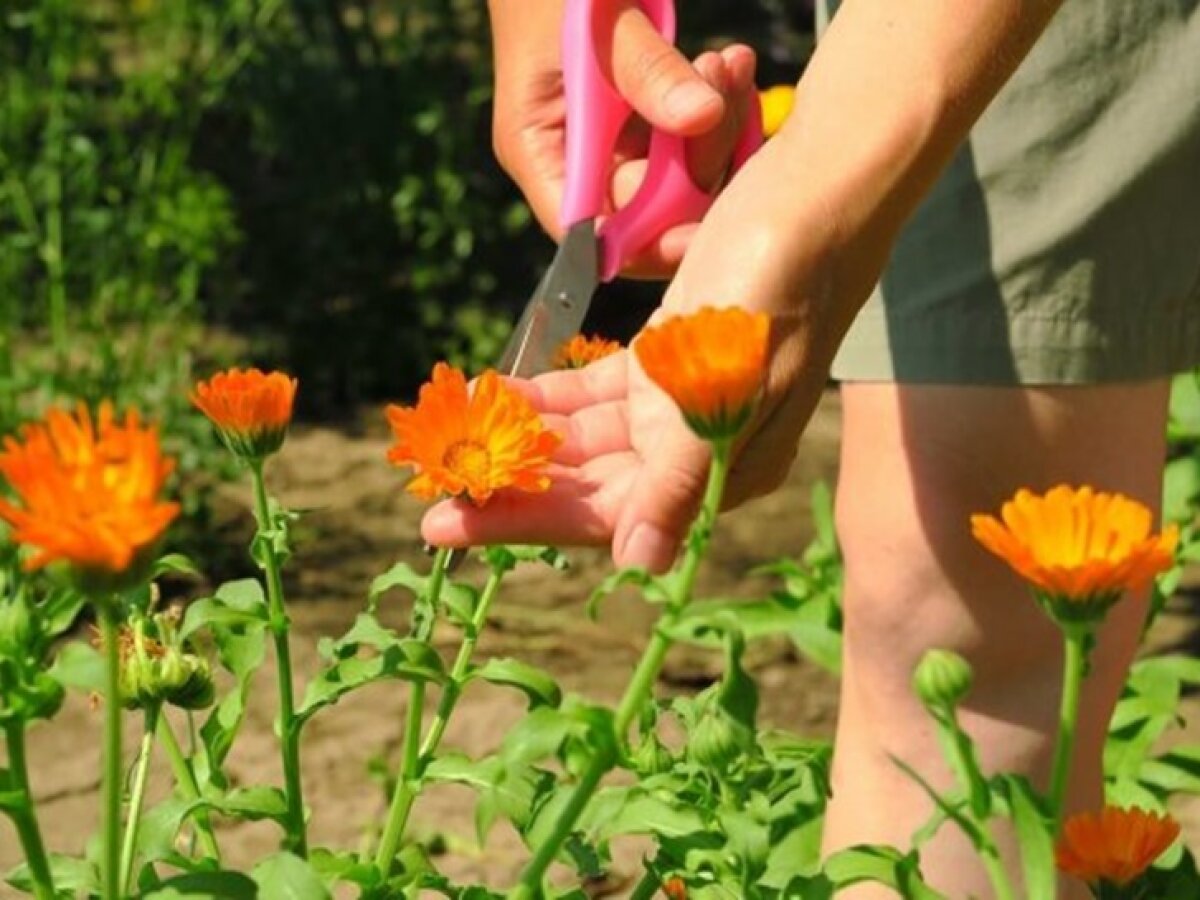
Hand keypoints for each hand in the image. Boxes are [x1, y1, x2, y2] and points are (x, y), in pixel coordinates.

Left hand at [422, 139, 856, 570]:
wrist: (813, 196)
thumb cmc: (774, 290)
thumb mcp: (725, 390)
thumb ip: (678, 480)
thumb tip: (640, 567)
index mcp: (716, 472)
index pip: (604, 516)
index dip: (522, 521)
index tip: (442, 525)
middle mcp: (695, 450)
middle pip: (586, 483)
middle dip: (508, 484)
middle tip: (427, 487)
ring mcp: (678, 404)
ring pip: (583, 439)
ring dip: (521, 439)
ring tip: (450, 439)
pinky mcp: (665, 358)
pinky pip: (593, 391)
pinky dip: (548, 393)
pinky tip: (498, 391)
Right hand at [487, 0, 757, 278]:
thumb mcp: (600, 20)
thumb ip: (647, 71)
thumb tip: (700, 117)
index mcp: (539, 152)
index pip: (592, 238)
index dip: (646, 245)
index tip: (704, 229)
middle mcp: (575, 161)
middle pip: (649, 211)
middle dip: (698, 162)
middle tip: (723, 84)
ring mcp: (613, 142)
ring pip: (681, 176)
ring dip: (718, 126)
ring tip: (729, 62)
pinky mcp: (645, 119)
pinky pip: (693, 140)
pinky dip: (720, 107)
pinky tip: (732, 65)